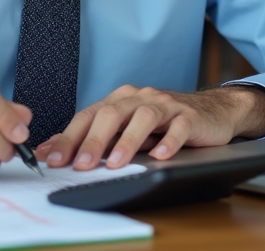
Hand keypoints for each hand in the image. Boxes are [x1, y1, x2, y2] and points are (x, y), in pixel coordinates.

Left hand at [37, 84, 264, 170]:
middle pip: (112, 114)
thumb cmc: (164, 123)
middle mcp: (140, 98)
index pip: (89, 115)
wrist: (212, 110)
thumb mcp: (126, 128)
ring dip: (128, 142)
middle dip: (94, 141)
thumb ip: (94, 137)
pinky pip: (179, 127)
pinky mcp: (190, 116)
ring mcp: (167, 105)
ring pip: (144, 117)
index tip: (53, 158)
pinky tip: (160, 156)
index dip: (69, 136)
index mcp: (121, 100)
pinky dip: (169, 142)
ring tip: (116, 163)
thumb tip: (52, 150)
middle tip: (81, 165)